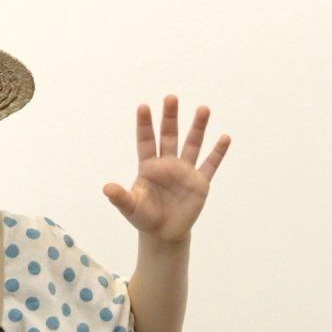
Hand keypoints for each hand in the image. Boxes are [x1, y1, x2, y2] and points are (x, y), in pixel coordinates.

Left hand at [102, 95, 230, 243]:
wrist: (163, 233)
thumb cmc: (144, 217)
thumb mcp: (130, 208)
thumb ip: (120, 197)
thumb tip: (106, 188)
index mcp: (148, 166)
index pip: (146, 141)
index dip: (145, 125)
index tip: (143, 107)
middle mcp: (167, 164)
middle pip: (169, 136)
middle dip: (170, 118)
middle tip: (171, 98)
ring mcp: (185, 171)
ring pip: (192, 144)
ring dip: (198, 128)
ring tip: (203, 109)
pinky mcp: (199, 183)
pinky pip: (210, 165)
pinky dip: (218, 152)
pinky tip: (225, 138)